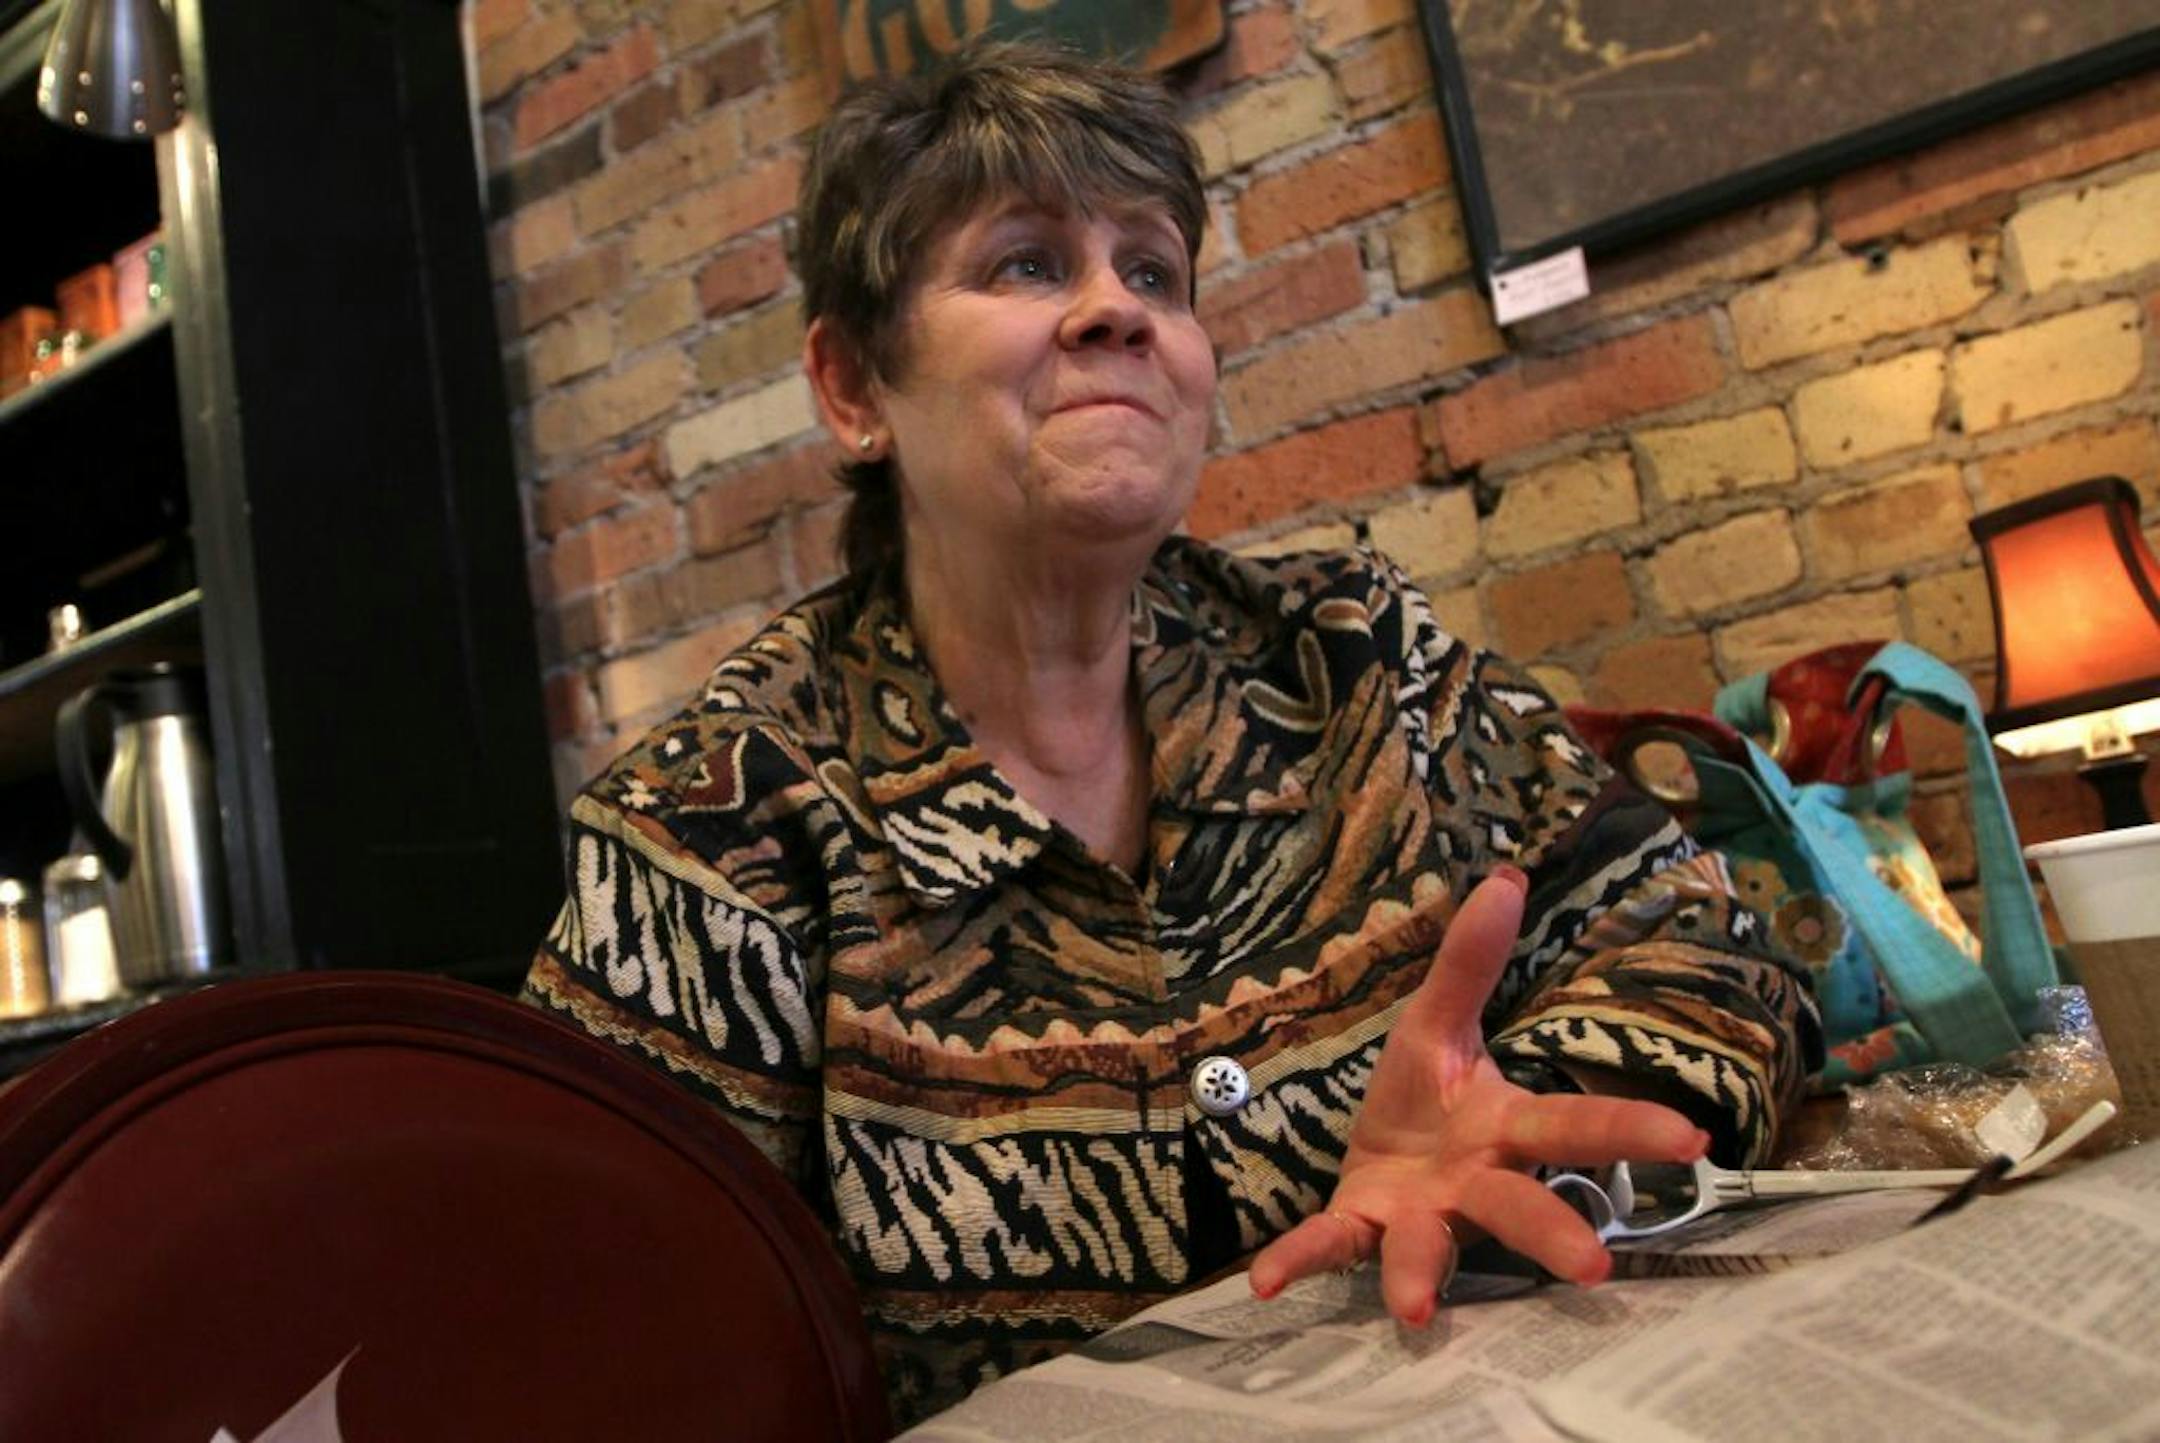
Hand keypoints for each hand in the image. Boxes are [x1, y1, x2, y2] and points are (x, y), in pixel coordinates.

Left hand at [1247, 867, 1709, 1324]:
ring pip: (1428, 1249)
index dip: (1630, 1129)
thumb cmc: (1421, 1101)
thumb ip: (1470, 962)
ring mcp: (1416, 1217)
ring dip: (1420, 1276)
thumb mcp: (1438, 1025)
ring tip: (1414, 1311)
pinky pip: (1329, 1248)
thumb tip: (1505, 877)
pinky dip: (1298, 1262)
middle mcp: (1470, 1186)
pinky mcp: (1358, 1230)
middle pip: (1518, 1206)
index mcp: (1502, 1129)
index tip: (1692, 1141)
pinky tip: (1262, 1280)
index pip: (1573, 1126)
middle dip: (1552, 1233)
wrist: (1372, 1160)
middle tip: (1592, 1267)